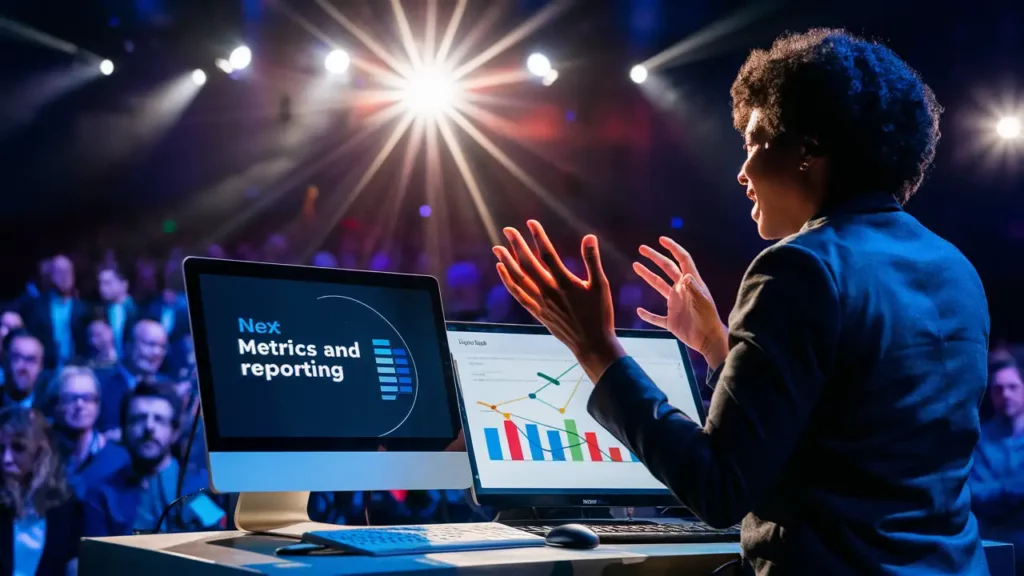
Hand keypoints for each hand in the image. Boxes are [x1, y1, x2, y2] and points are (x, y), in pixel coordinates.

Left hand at [493, 220, 625, 382]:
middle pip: (528, 264)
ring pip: (519, 279)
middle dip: (517, 245)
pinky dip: (508, 282)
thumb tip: (589, 237)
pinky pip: (518, 295)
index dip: (538, 237)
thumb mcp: (600, 286)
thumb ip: (592, 260)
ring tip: (497, 248)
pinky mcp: (537, 313)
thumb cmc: (599, 315)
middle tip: (508, 230)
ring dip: (507, 262)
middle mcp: (549, 292)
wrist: (591, 344)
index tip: (530, 223)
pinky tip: (502, 271)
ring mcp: (541, 303)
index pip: (547, 254)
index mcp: (564, 282)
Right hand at [633, 237, 728, 368]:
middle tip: (642, 248)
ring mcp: (675, 305)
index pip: (682, 260)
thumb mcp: (702, 302)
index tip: (662, 239)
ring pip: (658, 286)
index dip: (673, 248)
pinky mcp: (671, 320)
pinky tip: (639, 311)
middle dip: (655, 257)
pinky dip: (647, 315)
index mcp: (690, 283)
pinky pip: (656, 317)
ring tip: (635, 265)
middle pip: (666, 269)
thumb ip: (693, 289)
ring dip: (647, 276)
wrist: (709, 340)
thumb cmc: (708, 319)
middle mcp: (681, 290)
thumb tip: (684, 275)